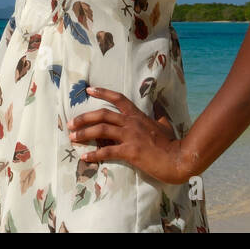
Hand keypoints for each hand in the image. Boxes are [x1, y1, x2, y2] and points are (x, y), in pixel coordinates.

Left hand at [67, 85, 190, 184]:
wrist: (179, 158)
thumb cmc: (172, 143)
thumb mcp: (165, 125)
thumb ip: (159, 116)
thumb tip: (159, 109)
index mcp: (138, 116)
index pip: (118, 99)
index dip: (103, 92)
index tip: (89, 90)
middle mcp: (131, 123)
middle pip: (102, 114)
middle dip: (84, 117)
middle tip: (70, 123)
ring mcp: (130, 137)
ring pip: (101, 130)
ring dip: (84, 133)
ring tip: (72, 138)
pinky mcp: (130, 152)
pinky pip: (107, 151)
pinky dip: (94, 154)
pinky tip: (85, 157)